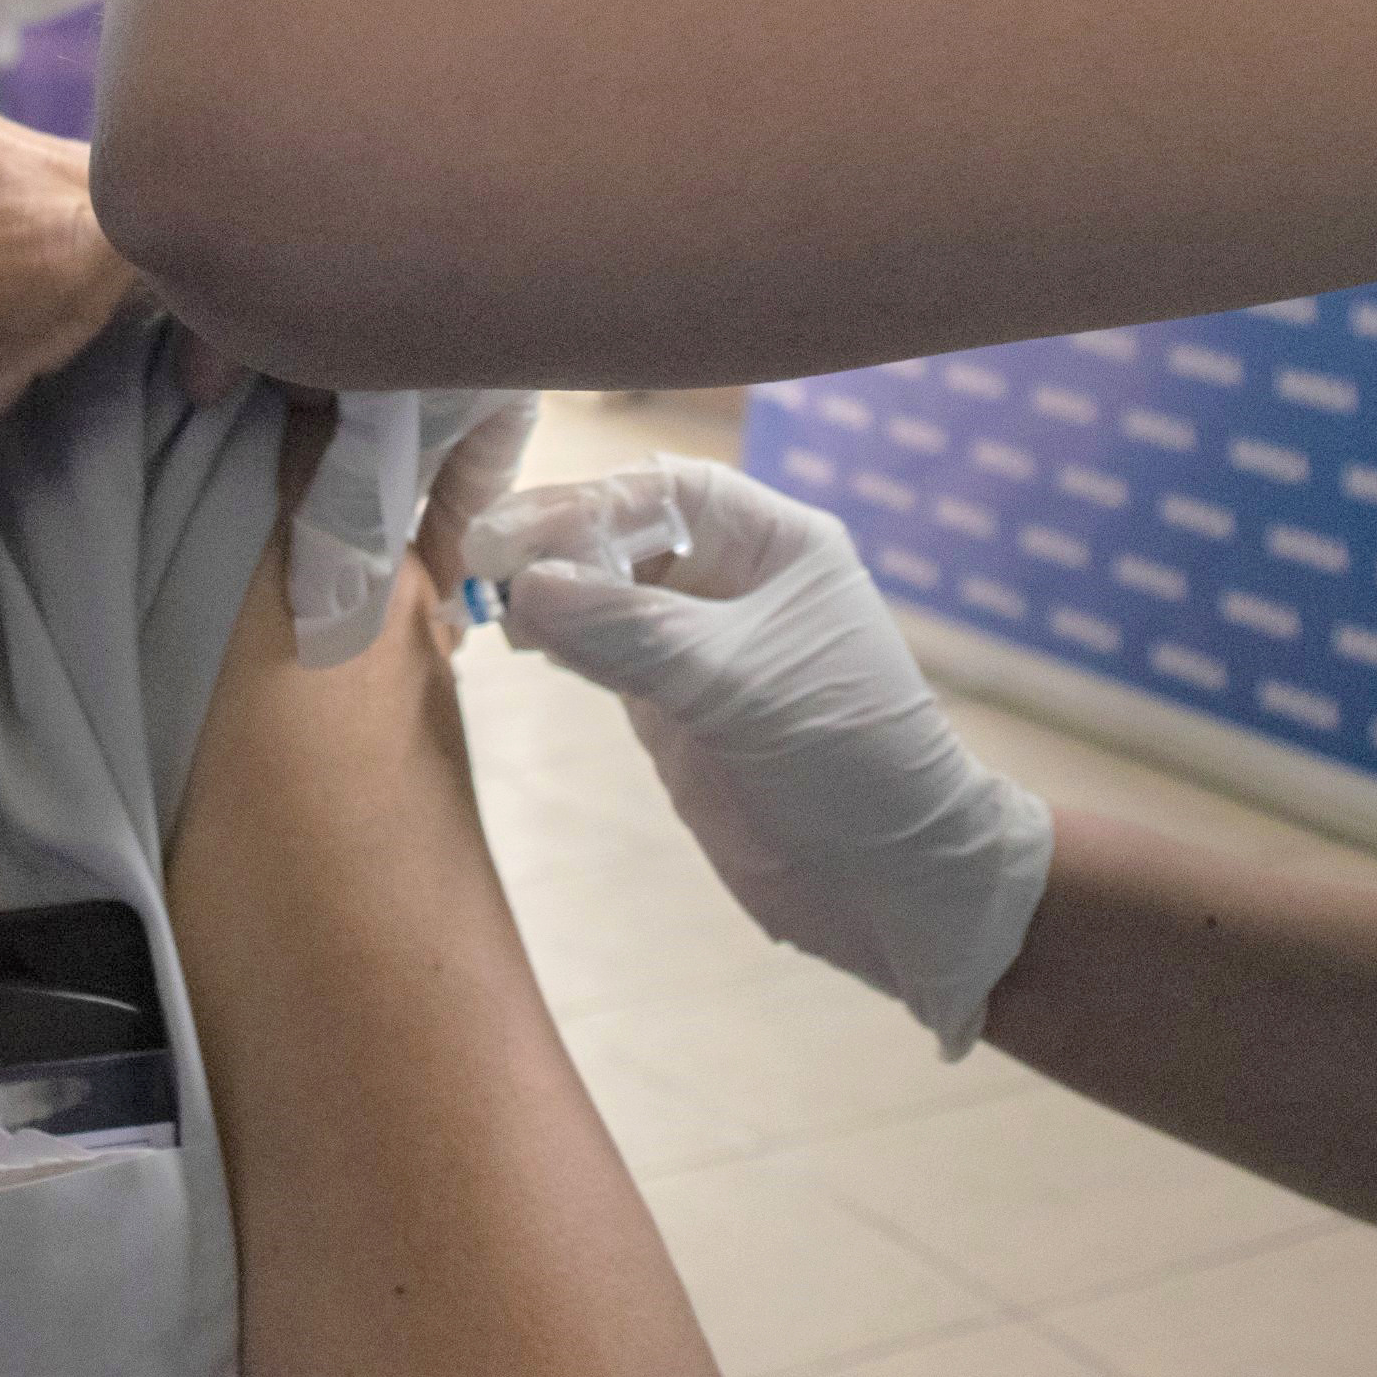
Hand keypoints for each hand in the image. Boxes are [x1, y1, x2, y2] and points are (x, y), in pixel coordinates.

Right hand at [465, 455, 1053, 1056]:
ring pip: (607, 596)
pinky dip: (561, 642)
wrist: (896, 885)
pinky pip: (604, 655)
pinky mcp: (676, 708)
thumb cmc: (847, 758)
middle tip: (480, 560)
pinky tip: (519, 636)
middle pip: (626, 536)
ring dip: (549, 593)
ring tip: (484, 598)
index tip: (513, 531)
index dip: (586, 501)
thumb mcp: (740, 683)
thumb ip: (632, 633)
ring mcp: (701, 647)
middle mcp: (735, 582)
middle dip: (556, 543)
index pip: (665, 491)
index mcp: (775, 544)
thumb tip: (527, 587)